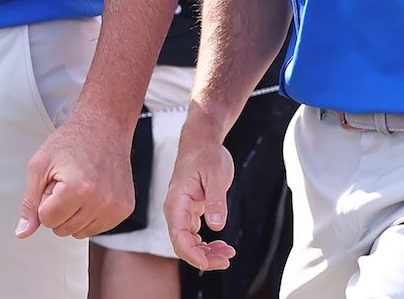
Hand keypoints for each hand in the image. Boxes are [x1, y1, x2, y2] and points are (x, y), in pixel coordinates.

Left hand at [15, 108, 134, 239]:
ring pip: (79, 233)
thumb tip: (23, 233)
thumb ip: (29, 203)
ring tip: (80, 186)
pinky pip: (97, 228)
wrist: (105, 126)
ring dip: (74, 214)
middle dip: (59, 209)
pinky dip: (90, 214)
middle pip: (63, 229)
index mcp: (78, 188)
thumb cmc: (71, 141)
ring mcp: (116, 206)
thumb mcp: (40, 165)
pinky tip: (93, 192)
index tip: (55, 181)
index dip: (45, 201)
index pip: (47, 220)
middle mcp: (101, 200)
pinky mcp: (125, 208)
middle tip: (67, 182)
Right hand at [163, 117, 236, 269]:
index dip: (193, 255)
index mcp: (177, 202)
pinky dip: (207, 244)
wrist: (201, 140)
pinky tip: (222, 245)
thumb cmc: (207, 154)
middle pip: (183, 244)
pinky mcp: (190, 211)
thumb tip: (216, 227)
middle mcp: (175, 210)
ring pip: (189, 242)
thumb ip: (216, 201)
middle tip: (227, 259)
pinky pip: (194, 235)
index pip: (179, 237)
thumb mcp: (216, 175)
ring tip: (228, 254)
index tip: (210, 263)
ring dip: (207, 252)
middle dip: (203, 257)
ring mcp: (182, 211)